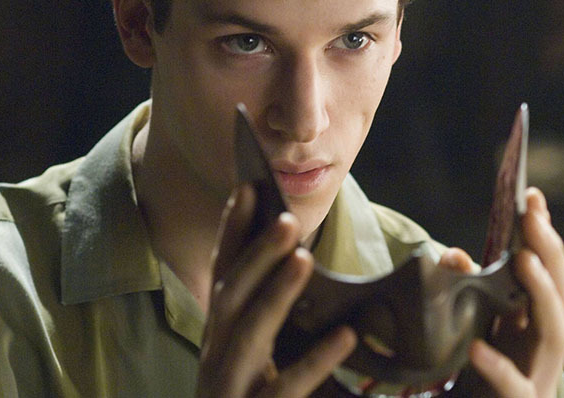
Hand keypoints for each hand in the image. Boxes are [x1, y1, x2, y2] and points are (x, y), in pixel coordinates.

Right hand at [196, 184, 356, 397]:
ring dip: (274, 293)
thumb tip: (296, 256)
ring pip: (249, 333)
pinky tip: (346, 337)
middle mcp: (217, 356)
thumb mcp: (255, 354)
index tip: (249, 187)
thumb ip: (268, 312)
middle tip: (286, 216)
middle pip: (232, 295)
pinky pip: (286, 387)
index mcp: (221, 335)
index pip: (225, 272)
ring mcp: (231, 386)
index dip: (233, 230)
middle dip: (256, 253)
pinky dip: (313, 359)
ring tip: (303, 259)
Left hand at [440, 188, 563, 397]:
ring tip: (523, 260)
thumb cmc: (488, 369)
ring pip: (555, 332)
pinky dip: (497, 366)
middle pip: (562, 294)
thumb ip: (469, 290)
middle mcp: (548, 342)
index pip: (552, 271)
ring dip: (542, 293)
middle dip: (550, 253)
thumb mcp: (477, 324)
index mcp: (540, 319)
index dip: (545, 235)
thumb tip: (451, 255)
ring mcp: (539, 373)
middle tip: (532, 218)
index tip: (531, 196)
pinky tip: (477, 348)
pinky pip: (514, 385)